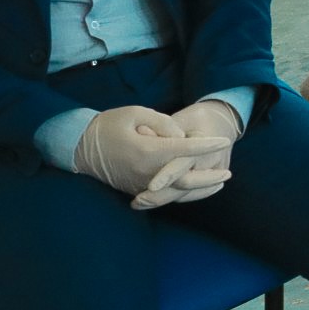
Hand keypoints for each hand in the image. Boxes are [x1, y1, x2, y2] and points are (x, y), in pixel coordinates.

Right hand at [73, 105, 233, 203]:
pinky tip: (198, 187)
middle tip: (229, 172)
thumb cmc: (108, 125)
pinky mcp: (136, 190)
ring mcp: (140, 185)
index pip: (184, 150)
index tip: (224, 139)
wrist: (79, 148)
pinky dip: (184, 193)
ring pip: (177, 193)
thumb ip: (163, 123)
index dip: (207, 145)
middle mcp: (146, 173)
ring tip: (220, 181)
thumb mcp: (135, 113)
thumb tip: (182, 137)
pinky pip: (166, 196)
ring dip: (201, 189)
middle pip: (185, 181)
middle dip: (209, 177)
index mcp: (147, 151)